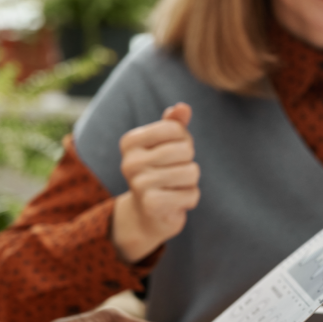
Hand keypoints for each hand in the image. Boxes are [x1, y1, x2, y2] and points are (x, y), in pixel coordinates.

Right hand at [112, 103, 199, 262]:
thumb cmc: (160, 171)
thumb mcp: (165, 144)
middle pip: (185, 150)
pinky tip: (176, 201)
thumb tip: (183, 107)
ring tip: (175, 187)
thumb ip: (174, 124)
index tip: (172, 153)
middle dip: (188, 162)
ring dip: (190, 181)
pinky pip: (192, 194)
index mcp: (130, 142)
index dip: (184, 140)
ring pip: (191, 172)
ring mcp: (139, 184)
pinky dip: (190, 198)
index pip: (175, 128)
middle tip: (174, 173)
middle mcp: (130, 162)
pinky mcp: (152, 205)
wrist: (148, 214)